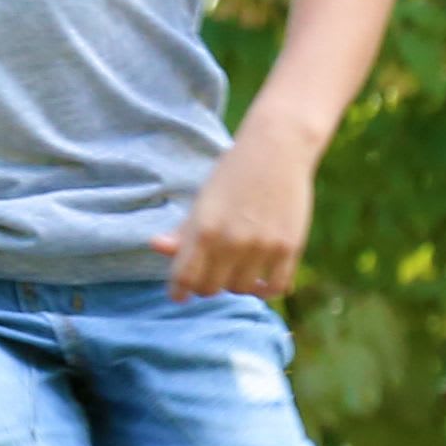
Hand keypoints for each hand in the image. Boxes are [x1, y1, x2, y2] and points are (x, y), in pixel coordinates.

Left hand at [156, 127, 316, 298]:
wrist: (276, 150)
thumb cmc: (233, 174)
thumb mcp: (203, 200)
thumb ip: (182, 229)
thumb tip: (156, 247)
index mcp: (203, 230)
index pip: (184, 278)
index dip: (178, 291)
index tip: (178, 295)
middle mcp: (232, 242)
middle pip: (211, 288)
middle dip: (205, 286)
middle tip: (207, 276)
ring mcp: (262, 246)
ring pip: (242, 289)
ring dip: (234, 284)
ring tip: (233, 270)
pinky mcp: (289, 247)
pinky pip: (275, 287)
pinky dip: (264, 290)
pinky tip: (259, 280)